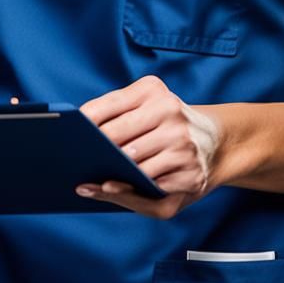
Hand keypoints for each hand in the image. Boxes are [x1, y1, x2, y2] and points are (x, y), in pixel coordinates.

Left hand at [75, 74, 223, 218]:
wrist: (217, 143)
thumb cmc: (167, 128)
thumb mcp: (148, 109)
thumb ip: (116, 117)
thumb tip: (84, 137)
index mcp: (152, 90)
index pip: (108, 105)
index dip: (85, 122)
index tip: (66, 134)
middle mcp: (169, 111)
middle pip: (118, 136)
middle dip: (95, 152)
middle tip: (72, 162)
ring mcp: (183, 143)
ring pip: (133, 165)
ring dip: (110, 175)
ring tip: (88, 181)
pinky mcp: (191, 173)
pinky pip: (151, 187)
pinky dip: (129, 191)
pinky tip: (113, 189)